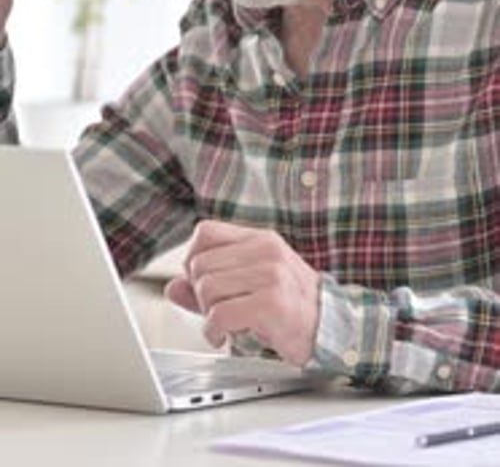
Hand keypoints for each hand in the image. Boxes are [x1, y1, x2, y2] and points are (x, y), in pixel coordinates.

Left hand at [165, 219, 319, 366]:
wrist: (333, 328)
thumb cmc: (293, 307)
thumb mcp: (253, 284)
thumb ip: (212, 283)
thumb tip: (173, 286)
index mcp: (260, 239)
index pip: (205, 232)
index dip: (194, 259)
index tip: (203, 282)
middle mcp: (265, 250)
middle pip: (200, 264)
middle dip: (201, 294)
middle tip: (218, 310)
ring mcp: (270, 275)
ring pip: (206, 288)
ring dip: (208, 315)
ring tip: (226, 323)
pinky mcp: (271, 303)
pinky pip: (219, 314)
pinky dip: (215, 331)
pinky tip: (227, 336)